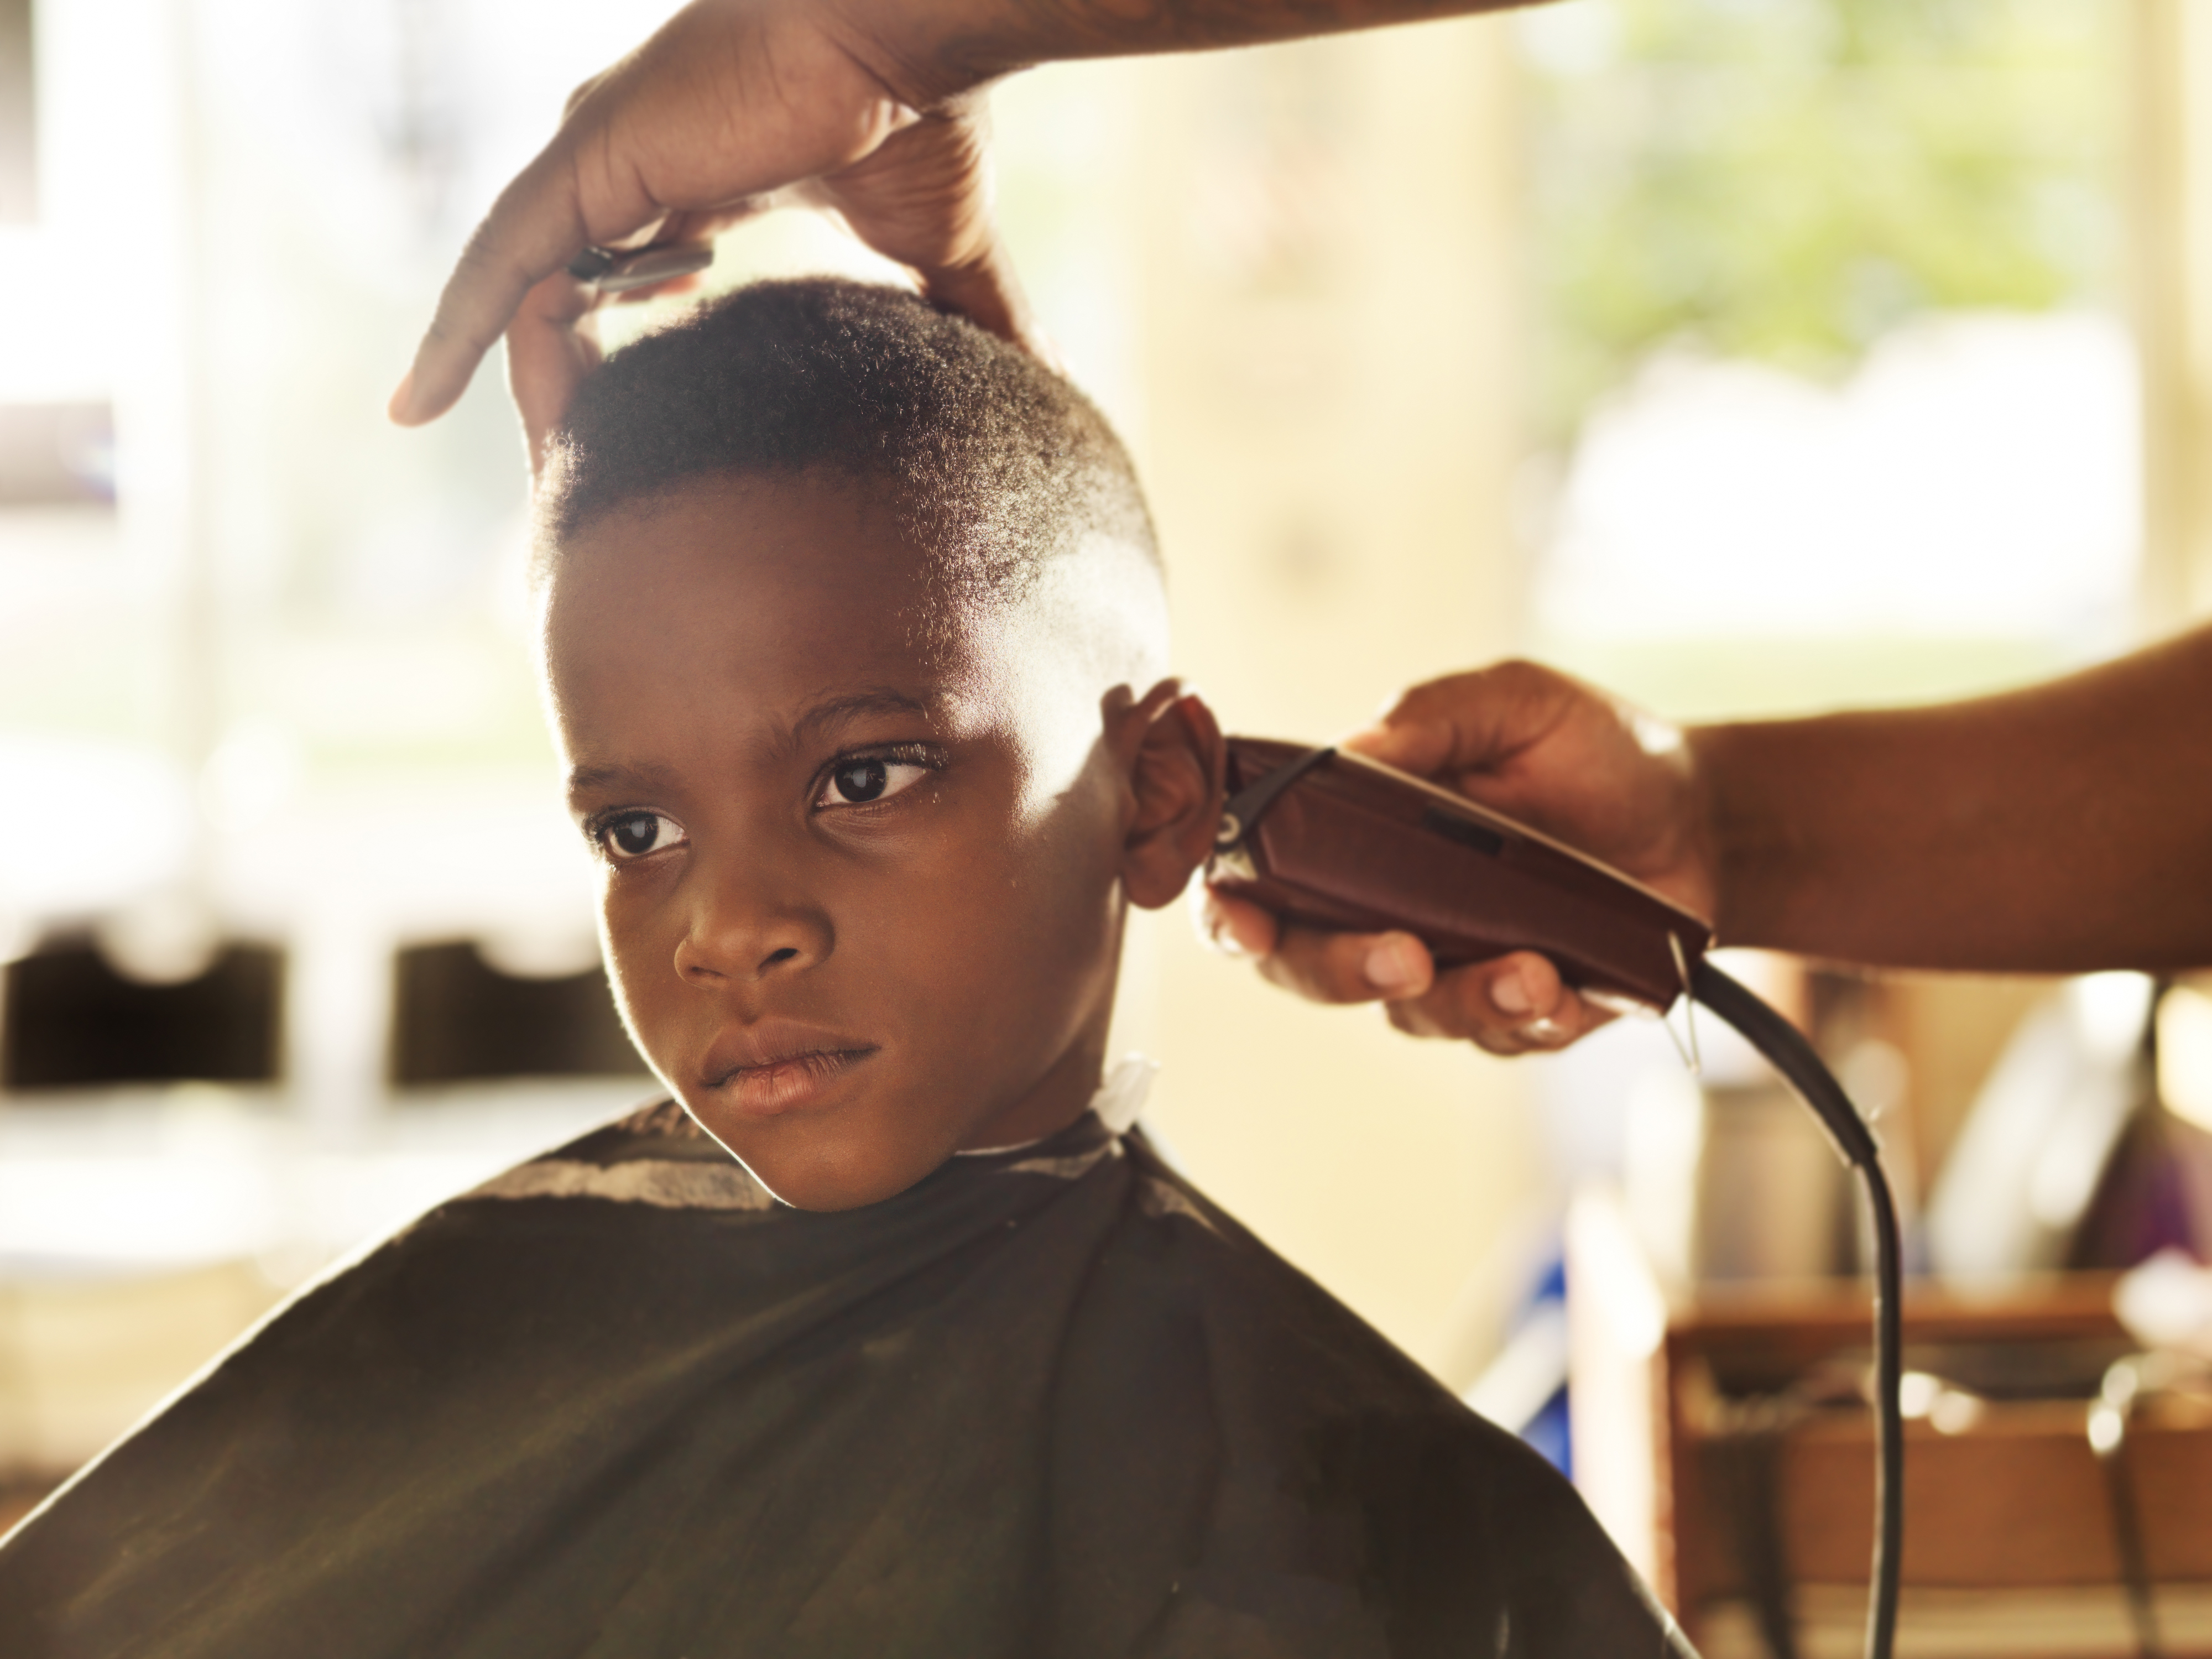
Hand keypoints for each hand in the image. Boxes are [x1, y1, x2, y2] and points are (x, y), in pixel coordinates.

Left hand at [397, 0, 1036, 437]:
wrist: (897, 31)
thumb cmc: (924, 114)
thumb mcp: (942, 243)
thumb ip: (972, 314)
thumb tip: (1050, 387)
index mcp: (712, 165)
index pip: (640, 244)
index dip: (626, 298)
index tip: (624, 361)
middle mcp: (640, 155)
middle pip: (566, 263)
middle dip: (544, 335)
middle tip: (531, 426)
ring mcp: (601, 158)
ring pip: (514, 271)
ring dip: (480, 345)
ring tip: (427, 422)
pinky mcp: (579, 167)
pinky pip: (492, 266)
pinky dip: (450, 332)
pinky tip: (410, 405)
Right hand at [1199, 660, 1715, 1055]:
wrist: (1702, 814)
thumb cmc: (1593, 749)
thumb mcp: (1516, 702)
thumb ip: (1434, 714)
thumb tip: (1356, 745)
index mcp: (1356, 831)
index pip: (1260, 882)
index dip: (1233, 912)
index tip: (1248, 922)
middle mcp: (1385, 906)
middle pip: (1313, 968)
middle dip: (1344, 971)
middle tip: (1405, 954)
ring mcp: (1451, 966)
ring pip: (1415, 1015)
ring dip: (1466, 999)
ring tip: (1534, 968)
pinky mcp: (1521, 1010)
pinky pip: (1505, 1038)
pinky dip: (1535, 1018)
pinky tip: (1572, 986)